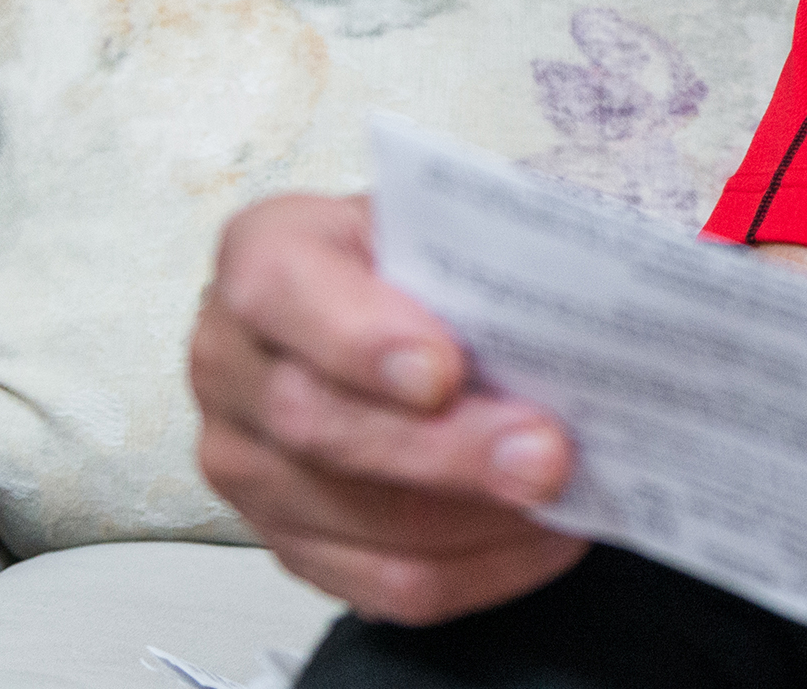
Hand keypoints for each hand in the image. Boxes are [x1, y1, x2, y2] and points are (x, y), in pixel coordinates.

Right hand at [189, 192, 589, 624]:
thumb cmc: (420, 262)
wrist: (383, 313)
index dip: (362, 339)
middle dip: (448, 450)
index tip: (444, 371)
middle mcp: (231, 363)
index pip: (282, 292)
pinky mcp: (288, 543)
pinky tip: (540, 536)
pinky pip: (383, 583)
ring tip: (565, 495)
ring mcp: (248, 464)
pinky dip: (478, 567)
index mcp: (263, 256)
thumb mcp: (440, 224)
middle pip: (321, 425)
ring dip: (477, 518)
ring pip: (358, 519)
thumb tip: (574, 302)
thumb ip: (479, 256)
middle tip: (546, 455)